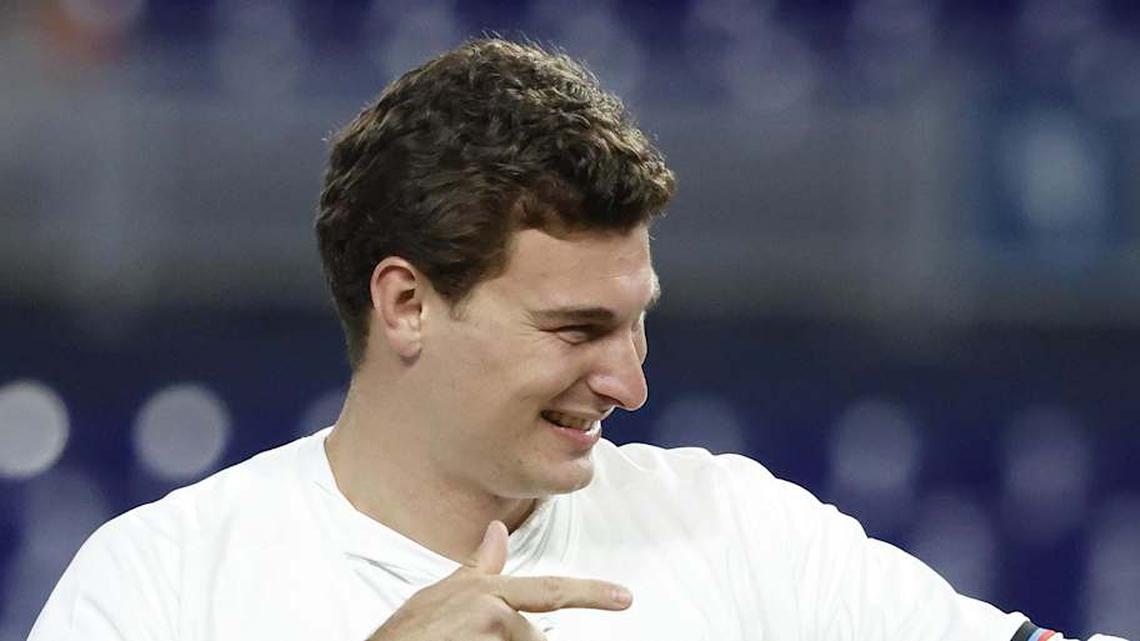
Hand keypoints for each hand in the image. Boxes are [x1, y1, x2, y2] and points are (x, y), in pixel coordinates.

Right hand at [368, 520, 631, 640]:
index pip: (551, 591)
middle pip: (533, 639)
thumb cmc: (407, 634)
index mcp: (489, 592)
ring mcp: (494, 636)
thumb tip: (497, 531)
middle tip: (469, 639)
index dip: (591, 592)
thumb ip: (478, 568)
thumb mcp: (441, 594)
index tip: (624, 597)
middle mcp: (496, 612)